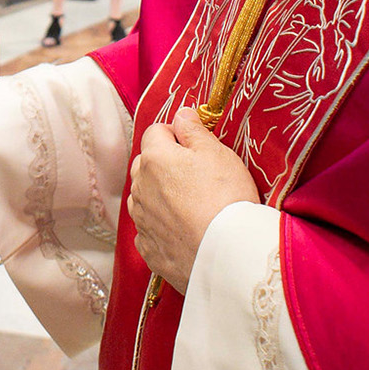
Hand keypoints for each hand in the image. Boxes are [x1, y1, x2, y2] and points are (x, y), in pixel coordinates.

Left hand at [129, 108, 257, 293]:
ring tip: (194, 205)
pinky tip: (186, 231)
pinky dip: (163, 228)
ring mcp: (142, 221)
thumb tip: (181, 114)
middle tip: (198, 176)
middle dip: (166, 164)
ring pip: (145, 198)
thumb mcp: (217, 152)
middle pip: (146, 164)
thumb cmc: (226, 197)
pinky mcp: (149, 250)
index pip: (156, 131)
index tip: (197, 145)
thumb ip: (194, 130)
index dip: (177, 134)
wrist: (228, 255)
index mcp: (154, 159)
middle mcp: (140, 188)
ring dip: (161, 196)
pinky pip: (150, 230)